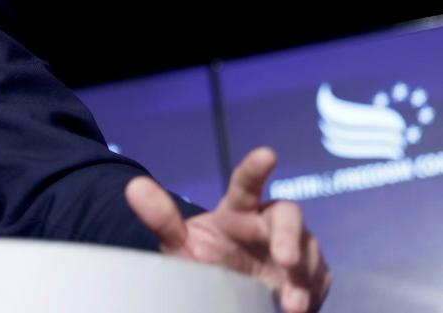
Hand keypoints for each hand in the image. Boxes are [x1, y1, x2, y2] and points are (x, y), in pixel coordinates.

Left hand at [125, 147, 331, 312]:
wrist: (226, 299)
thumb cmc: (204, 264)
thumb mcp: (180, 247)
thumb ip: (161, 219)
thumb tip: (134, 186)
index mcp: (238, 211)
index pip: (246, 185)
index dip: (256, 168)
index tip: (267, 154)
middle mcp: (269, 224)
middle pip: (288, 215)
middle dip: (289, 236)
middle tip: (284, 259)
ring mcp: (295, 248)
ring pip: (309, 252)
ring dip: (301, 277)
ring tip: (290, 304)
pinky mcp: (312, 275)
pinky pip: (318, 280)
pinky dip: (310, 294)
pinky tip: (297, 307)